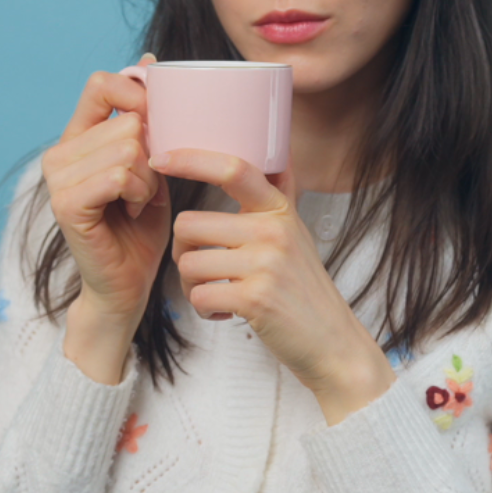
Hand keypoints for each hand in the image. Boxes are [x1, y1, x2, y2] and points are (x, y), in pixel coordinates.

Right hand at [42, 56, 170, 334]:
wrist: (128, 283)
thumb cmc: (141, 226)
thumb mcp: (151, 163)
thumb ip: (145, 118)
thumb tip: (148, 59)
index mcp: (77, 137)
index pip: (101, 84)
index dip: (138, 96)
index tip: (156, 129)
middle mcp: (60, 153)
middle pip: (127, 121)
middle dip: (153, 155)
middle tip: (145, 188)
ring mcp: (58, 178)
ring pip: (128, 147)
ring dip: (149, 179)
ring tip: (139, 201)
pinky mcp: (66, 203)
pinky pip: (119, 174)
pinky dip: (139, 192)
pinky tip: (133, 210)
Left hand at [153, 149, 396, 423]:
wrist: (331, 341)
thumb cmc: (304, 288)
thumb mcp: (295, 232)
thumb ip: (276, 197)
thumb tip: (277, 151)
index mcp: (278, 210)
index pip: (232, 168)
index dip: (191, 159)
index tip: (160, 158)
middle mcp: (273, 230)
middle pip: (188, 224)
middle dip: (184, 251)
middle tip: (205, 270)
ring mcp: (265, 264)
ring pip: (188, 263)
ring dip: (192, 286)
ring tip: (218, 294)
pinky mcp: (255, 298)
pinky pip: (198, 295)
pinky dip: (203, 309)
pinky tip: (225, 311)